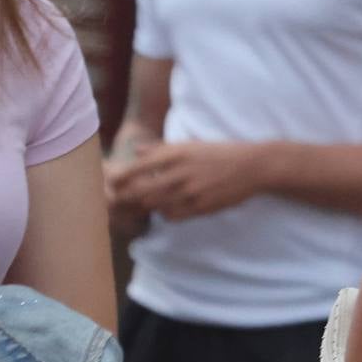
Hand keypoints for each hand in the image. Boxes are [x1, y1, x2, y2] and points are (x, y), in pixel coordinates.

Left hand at [107, 140, 262, 221]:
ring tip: (139, 206)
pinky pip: (172, 216)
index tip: (109, 183)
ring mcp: (190, 192)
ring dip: (145, 206)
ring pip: (155, 205)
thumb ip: (161, 149)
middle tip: (115, 201)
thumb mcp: (191, 144)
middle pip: (141, 191)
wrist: (251, 167)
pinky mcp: (200, 207)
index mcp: (176, 154)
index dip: (119, 178)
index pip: (137, 168)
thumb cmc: (220, 152)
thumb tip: (137, 150)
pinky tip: (167, 208)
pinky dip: (165, 214)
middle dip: (126, 197)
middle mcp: (180, 173)